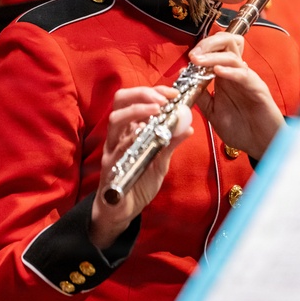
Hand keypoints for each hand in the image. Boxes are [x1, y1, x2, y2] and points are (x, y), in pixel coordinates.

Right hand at [90, 86, 192, 248]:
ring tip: (156, 110)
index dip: (154, 91)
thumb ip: (172, 142)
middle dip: (142, 94)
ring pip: (115, 120)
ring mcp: (113, 148)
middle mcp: (119, 134)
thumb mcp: (161, 159)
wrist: (123, 208)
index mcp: (131, 128)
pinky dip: (131, 138)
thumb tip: (189, 126)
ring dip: (136, 111)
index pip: (137, 98)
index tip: (173, 93)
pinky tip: (143, 134)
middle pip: (120, 101)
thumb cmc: (140, 180)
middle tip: (163, 100)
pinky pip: (118, 148)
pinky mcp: (110, 166)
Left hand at [189, 33, 284, 160]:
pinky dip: (230, 70)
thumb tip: (184, 76)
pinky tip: (217, 71)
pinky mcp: (258, 88)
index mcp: (225, 76)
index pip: (215, 50)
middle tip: (193, 54)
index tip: (188, 58)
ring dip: (213, 56)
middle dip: (207, 44)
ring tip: (198, 61)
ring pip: (232, 56)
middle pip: (226, 43)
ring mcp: (247, 79)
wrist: (261, 144)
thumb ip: (200, 95)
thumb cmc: (241, 129)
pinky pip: (243, 74)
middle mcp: (236, 73)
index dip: (201, 49)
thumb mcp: (212, 112)